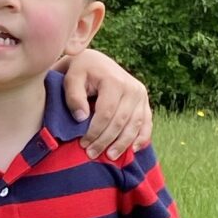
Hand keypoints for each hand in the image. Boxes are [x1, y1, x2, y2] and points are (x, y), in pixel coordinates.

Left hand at [64, 49, 150, 165]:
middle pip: (121, 121)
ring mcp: (141, 94)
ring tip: (110, 157)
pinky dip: (142, 138)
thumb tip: (82, 118)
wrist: (95, 61)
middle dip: (106, 141)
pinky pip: (146, 123)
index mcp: (114, 81)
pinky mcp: (144, 101)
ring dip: (123, 144)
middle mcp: (132, 87)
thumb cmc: (80, 71)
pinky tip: (133, 150)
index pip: (106, 113)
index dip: (95, 131)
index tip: (83, 144)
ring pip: (135, 125)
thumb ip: (74, 96)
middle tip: (92, 154)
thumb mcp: (71, 78)